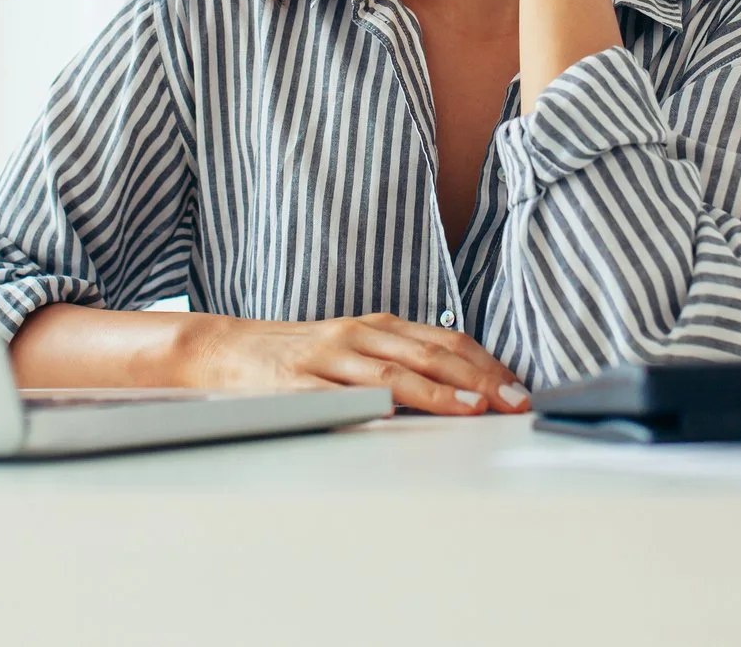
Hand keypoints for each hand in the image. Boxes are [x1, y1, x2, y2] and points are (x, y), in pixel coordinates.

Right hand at [183, 312, 530, 415]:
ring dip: (437, 391)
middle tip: (513, 403)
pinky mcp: (295, 385)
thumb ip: (400, 362)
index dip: (486, 364)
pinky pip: (336, 395)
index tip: (519, 390)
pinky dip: (366, 403)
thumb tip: (464, 389)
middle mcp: (357, 335)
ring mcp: (326, 358)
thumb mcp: (354, 349)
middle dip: (478, 379)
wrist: (221, 350)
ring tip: (472, 408)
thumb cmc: (296, 357)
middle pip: (428, 354)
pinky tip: (393, 415)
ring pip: (390, 372)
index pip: (444, 341)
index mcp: (376, 326)